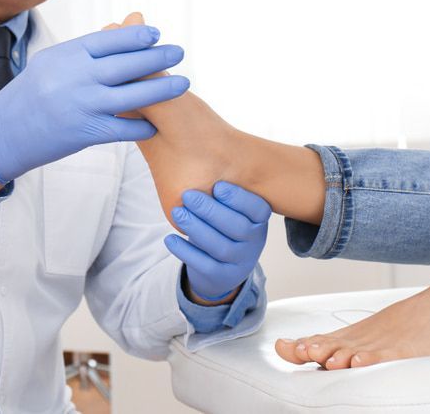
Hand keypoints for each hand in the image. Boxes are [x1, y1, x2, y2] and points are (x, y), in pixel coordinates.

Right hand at [0, 25, 188, 181]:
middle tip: (179, 52)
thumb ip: (84, 52)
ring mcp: (81, 106)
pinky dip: (142, 126)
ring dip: (162, 89)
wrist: (3, 133)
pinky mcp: (84, 133)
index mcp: (67, 56)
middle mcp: (75, 78)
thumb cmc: (30, 95)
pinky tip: (157, 123)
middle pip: (126, 64)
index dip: (136, 36)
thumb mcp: (51, 63)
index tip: (156, 34)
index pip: (109, 40)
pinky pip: (123, 128)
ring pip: (132, 95)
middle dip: (157, 57)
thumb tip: (121, 35)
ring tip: (183, 83)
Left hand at [164, 181, 271, 301]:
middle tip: (188, 195)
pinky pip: (204, 264)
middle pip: (236, 227)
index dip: (238, 197)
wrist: (222, 269)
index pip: (257, 209)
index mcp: (259, 221)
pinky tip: (170, 238)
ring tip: (177, 212)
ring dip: (196, 227)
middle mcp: (254, 242)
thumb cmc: (222, 226)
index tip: (217, 185)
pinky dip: (186, 251)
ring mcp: (240, 262)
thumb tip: (204, 154)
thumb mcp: (232, 210)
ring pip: (219, 246)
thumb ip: (224, 192)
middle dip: (210, 210)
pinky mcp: (222, 276)